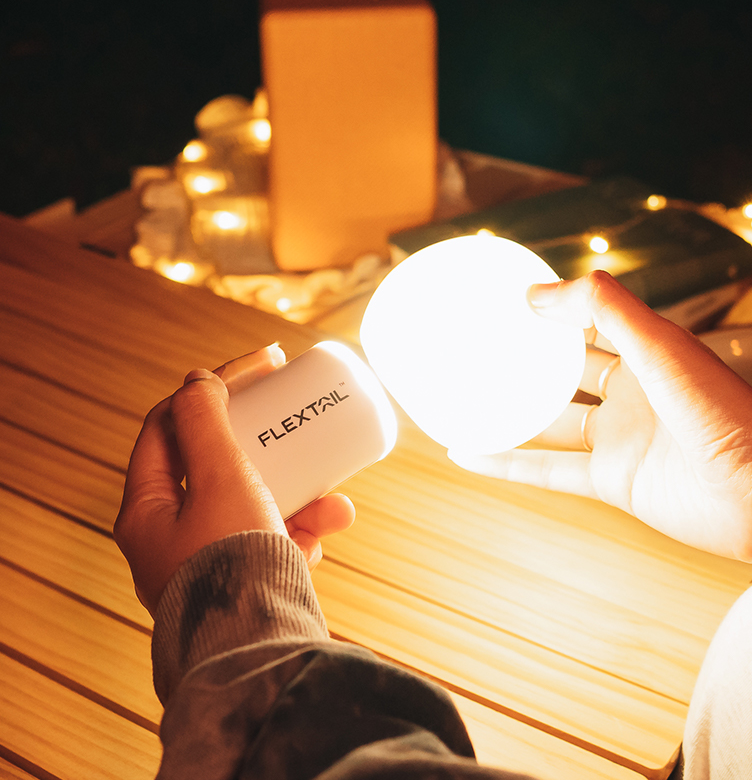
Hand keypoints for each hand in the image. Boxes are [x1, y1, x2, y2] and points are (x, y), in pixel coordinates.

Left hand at [114, 344, 355, 615]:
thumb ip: (205, 422)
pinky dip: (300, 533)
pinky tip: (324, 536)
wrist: (254, 654)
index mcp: (147, 508)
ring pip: (254, 504)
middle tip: (296, 417)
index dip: (214, 387)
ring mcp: (208, 558)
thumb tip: (196, 379)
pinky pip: (273, 541)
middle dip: (267, 443)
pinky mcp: (241, 580)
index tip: (263, 368)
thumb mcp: (218, 478)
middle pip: (217, 463)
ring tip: (334, 499)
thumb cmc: (228, 562)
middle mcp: (171, 534)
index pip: (172, 424)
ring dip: (299, 495)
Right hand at [449, 271, 751, 569]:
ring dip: (508, 412)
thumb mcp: (663, 349)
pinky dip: (506, 463)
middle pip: (563, 371)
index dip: (550, 309)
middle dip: (525, 359)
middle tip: (476, 346)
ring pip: (548, 421)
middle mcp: (630, 394)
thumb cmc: (730, 417)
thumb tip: (539, 293)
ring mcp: (618, 438)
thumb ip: (607, 310)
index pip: (589, 321)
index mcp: (646, 354)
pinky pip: (547, 469)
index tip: (504, 301)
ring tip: (462, 398)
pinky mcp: (611, 480)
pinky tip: (468, 453)